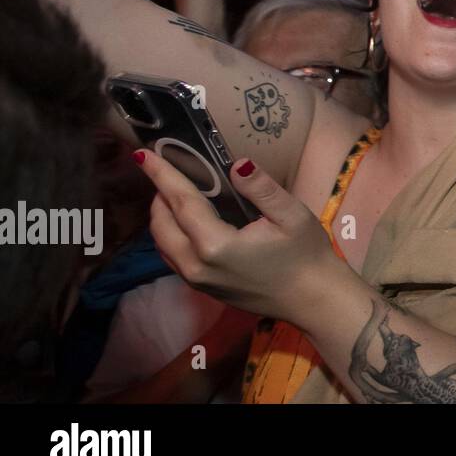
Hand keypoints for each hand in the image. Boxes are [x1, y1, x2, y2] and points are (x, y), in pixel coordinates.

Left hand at [134, 149, 335, 324]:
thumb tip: (237, 164)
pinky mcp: (202, 289)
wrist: (312, 300)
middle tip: (165, 169)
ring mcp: (197, 281)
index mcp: (216, 244)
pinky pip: (172, 257)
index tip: (141, 155)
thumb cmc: (306, 255)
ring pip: (162, 243)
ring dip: (162, 215)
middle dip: (159, 194)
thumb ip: (261, 188)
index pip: (180, 202)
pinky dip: (170, 234)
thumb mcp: (292, 215)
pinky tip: (185, 221)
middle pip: (162, 224)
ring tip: (172, 192)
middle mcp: (197, 265)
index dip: (162, 175)